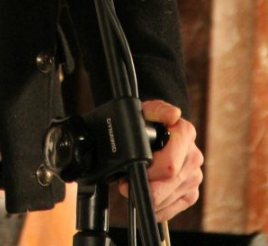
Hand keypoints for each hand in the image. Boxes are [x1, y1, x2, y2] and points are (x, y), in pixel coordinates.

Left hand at [118, 99, 203, 222]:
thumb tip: (173, 115)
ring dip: (148, 198)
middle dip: (144, 188)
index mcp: (186, 135)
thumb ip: (159, 109)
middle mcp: (194, 157)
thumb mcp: (149, 110)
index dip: (148, 173)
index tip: (131, 173)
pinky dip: (156, 208)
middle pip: (168, 185)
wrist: (160, 132)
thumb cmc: (151, 122)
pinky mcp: (191, 194)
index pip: (169, 166)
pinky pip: (172, 210)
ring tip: (134, 186)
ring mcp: (194, 177)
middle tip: (125, 185)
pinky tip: (147, 198)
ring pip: (168, 199)